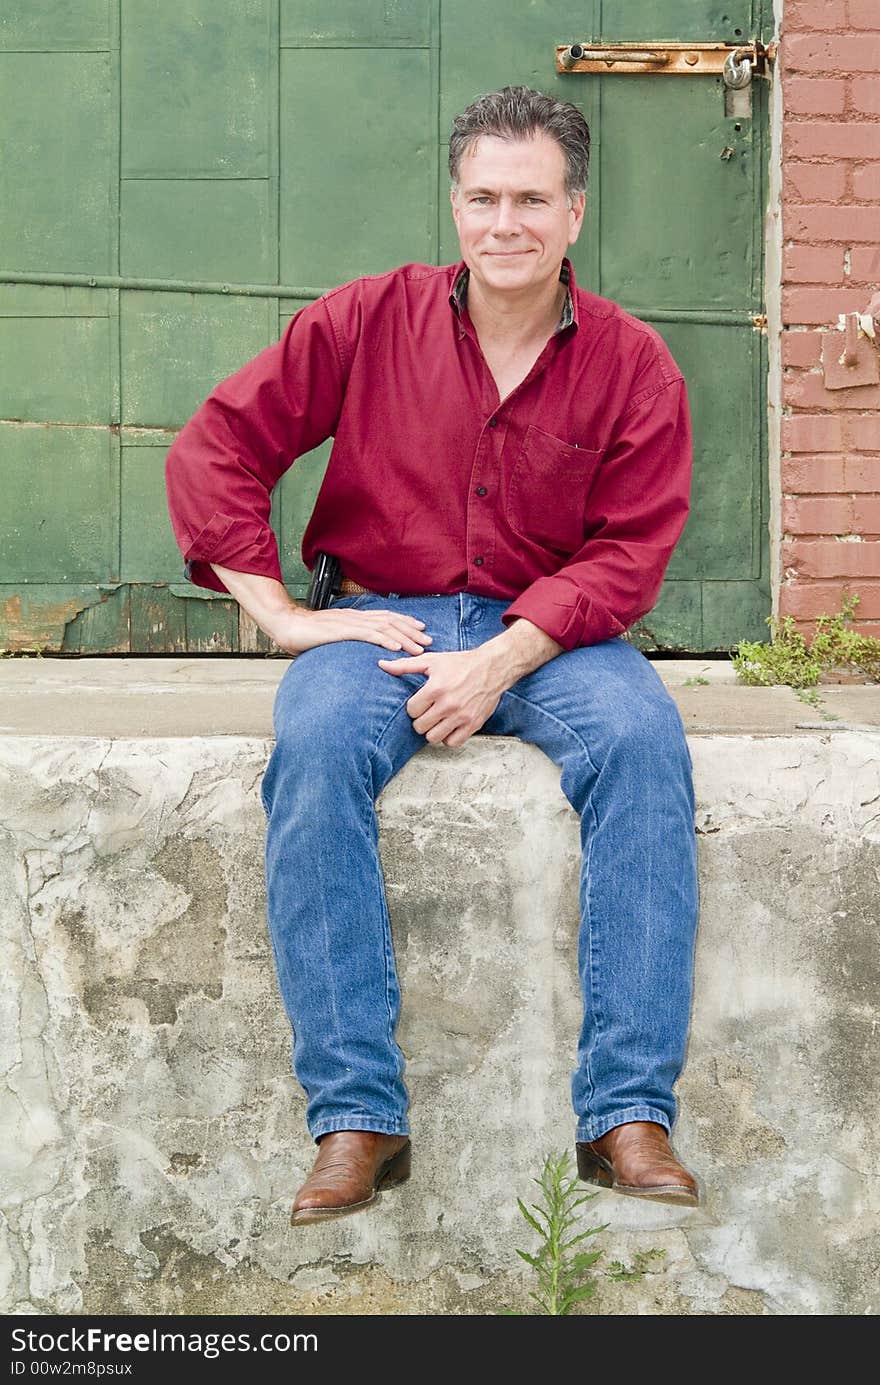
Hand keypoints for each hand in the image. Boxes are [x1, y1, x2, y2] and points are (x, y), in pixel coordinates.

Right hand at [269, 605, 432, 656]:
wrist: (286, 625)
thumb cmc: (305, 633)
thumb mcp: (331, 636)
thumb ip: (346, 640)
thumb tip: (355, 651)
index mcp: (354, 617)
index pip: (385, 617)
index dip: (405, 622)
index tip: (420, 630)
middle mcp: (356, 617)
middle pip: (390, 621)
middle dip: (411, 630)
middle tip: (428, 640)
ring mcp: (350, 622)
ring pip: (384, 628)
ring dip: (404, 638)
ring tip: (418, 647)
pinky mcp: (342, 631)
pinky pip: (367, 635)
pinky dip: (384, 640)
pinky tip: (396, 647)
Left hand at [377, 647, 504, 747]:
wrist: (492, 668)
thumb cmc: (460, 663)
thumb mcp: (432, 660)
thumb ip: (405, 665)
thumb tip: (382, 665)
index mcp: (436, 688)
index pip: (412, 710)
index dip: (413, 707)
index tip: (420, 702)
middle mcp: (449, 704)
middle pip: (420, 726)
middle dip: (421, 720)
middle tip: (427, 712)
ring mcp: (462, 716)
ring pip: (434, 738)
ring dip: (432, 730)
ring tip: (437, 720)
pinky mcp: (473, 725)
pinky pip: (452, 743)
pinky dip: (448, 738)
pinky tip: (448, 726)